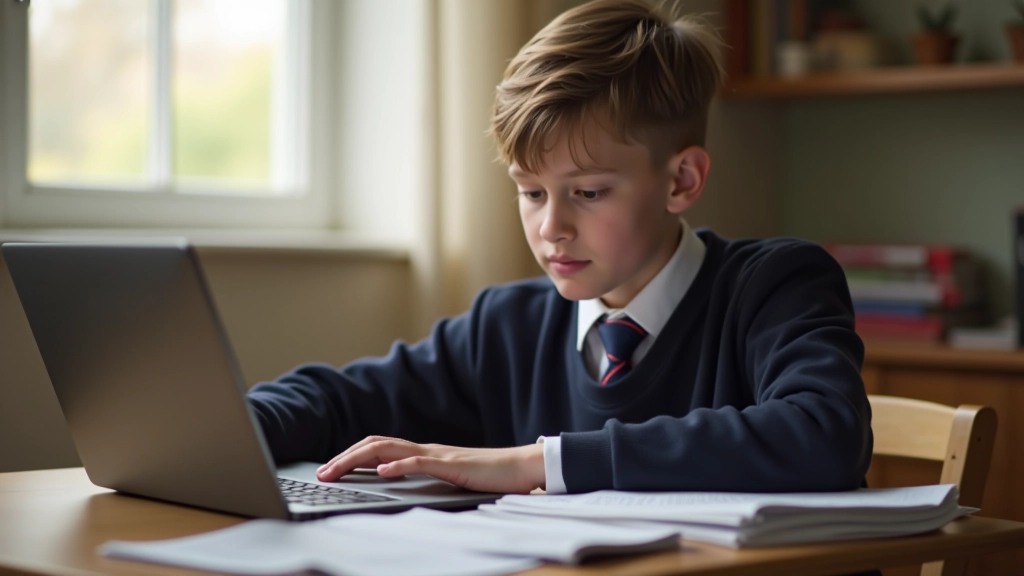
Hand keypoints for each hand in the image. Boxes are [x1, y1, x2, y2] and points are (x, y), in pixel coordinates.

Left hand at [315, 436, 545, 493]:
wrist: (520, 467)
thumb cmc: (488, 476)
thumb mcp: (447, 479)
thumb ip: (424, 479)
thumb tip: (394, 484)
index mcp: (422, 453)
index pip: (378, 448)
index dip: (350, 457)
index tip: (328, 471)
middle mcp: (425, 449)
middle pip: (375, 445)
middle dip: (344, 459)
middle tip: (321, 474)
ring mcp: (437, 455)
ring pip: (389, 449)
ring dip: (358, 459)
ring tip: (337, 471)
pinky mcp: (452, 465)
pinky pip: (421, 462)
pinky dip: (398, 464)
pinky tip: (382, 472)